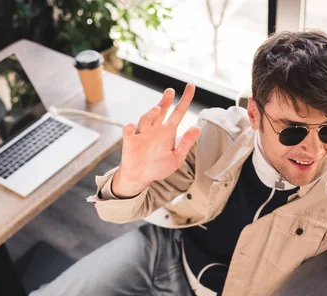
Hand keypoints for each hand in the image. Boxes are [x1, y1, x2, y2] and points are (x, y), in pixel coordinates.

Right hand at [112, 83, 200, 197]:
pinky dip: (129, 128)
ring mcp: (142, 134)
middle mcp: (155, 129)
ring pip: (146, 119)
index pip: (179, 112)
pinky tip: (131, 126)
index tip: (191, 85)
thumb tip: (198, 127)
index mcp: (168, 131)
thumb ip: (186, 143)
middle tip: (170, 92)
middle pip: (161, 111)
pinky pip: (128, 133)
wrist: (140, 177)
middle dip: (165, 101)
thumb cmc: (158, 166)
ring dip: (151, 114)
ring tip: (158, 109)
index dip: (185, 99)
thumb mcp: (177, 157)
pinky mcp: (130, 142)